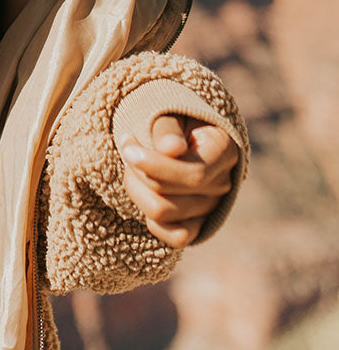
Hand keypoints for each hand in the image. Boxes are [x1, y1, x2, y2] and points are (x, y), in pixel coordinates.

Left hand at [120, 114, 239, 247]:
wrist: (178, 131)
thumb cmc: (172, 120)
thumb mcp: (169, 112)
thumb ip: (167, 129)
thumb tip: (172, 149)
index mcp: (223, 150)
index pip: (193, 174)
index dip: (154, 164)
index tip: (127, 142)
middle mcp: (223, 183)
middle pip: (171, 194)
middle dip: (137, 173)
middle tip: (126, 148)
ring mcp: (211, 206)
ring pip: (164, 215)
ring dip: (136, 189)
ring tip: (131, 167)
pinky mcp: (199, 223)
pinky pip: (176, 237)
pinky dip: (152, 219)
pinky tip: (141, 191)